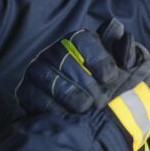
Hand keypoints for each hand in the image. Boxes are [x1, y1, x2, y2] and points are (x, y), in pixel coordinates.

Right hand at [16, 20, 149, 150]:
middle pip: (68, 61)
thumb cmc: (102, 89)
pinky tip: (69, 115)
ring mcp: (36, 70)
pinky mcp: (25, 90)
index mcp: (77, 41)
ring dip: (73, 97)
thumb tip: (122, 33)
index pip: (84, 40)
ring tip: (86, 108)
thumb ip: (123, 53)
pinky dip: (55, 109)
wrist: (78, 117)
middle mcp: (54, 51)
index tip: (110, 78)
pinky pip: (37, 97)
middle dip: (89, 85)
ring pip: (52, 79)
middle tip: (101, 101)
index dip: (99, 59)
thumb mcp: (118, 71)